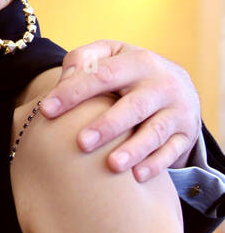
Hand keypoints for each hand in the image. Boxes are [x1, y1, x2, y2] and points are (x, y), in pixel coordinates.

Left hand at [39, 42, 200, 179]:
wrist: (180, 87)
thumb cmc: (130, 74)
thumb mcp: (112, 56)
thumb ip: (84, 59)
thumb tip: (64, 78)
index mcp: (139, 62)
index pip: (103, 74)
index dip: (74, 91)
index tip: (47, 110)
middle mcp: (163, 84)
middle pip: (134, 105)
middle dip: (108, 125)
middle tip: (81, 143)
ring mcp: (177, 111)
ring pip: (155, 131)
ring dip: (134, 149)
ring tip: (111, 165)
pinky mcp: (186, 135)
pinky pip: (172, 151)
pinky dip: (156, 165)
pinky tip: (137, 177)